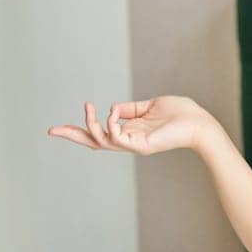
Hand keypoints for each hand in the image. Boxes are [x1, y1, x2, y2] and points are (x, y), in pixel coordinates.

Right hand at [46, 96, 219, 155]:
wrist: (199, 122)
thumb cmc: (180, 113)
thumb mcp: (149, 106)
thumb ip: (129, 108)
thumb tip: (111, 108)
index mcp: (129, 132)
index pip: (99, 133)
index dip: (79, 130)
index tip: (57, 128)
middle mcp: (128, 141)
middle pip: (94, 142)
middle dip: (72, 136)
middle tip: (52, 130)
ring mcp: (134, 145)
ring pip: (102, 141)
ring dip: (91, 126)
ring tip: (88, 108)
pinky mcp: (142, 146)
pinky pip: (118, 139)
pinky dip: (111, 126)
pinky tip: (110, 114)